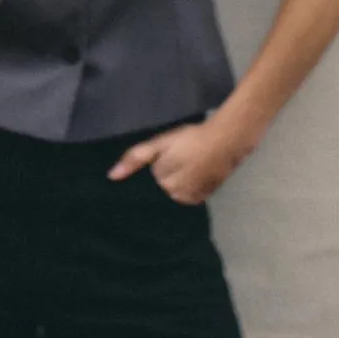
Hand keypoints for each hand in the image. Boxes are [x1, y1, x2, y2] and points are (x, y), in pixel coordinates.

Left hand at [106, 118, 253, 203]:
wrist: (227, 140)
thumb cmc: (192, 138)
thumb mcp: (160, 143)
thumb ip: (135, 158)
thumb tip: (111, 176)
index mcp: (161, 180)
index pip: (154, 173)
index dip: (163, 159)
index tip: (174, 151)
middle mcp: (174, 195)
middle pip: (164, 182)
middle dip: (171, 169)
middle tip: (185, 155)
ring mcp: (190, 199)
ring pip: (176, 188)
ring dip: (182, 177)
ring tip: (193, 162)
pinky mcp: (203, 199)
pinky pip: (189, 194)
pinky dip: (192, 184)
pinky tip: (200, 172)